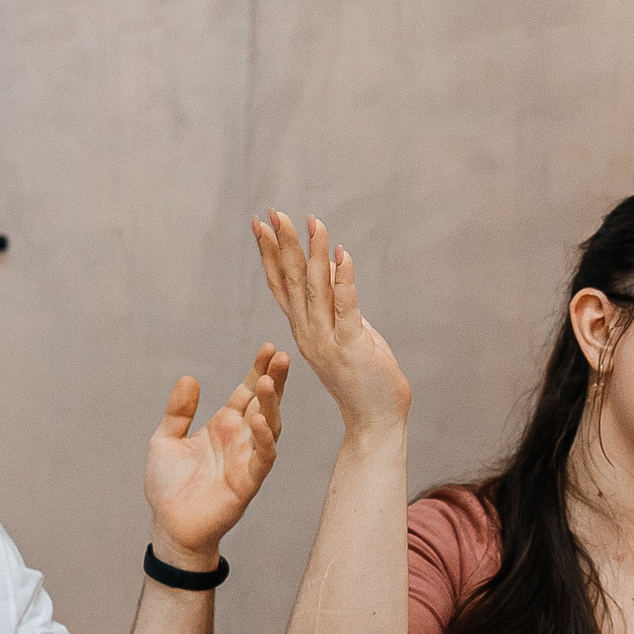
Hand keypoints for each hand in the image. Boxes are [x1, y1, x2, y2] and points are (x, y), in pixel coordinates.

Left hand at [142, 346, 287, 564]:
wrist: (169, 525)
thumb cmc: (169, 486)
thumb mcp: (164, 440)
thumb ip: (178, 412)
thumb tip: (189, 378)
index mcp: (222, 427)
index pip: (245, 392)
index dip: (258, 370)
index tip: (268, 348)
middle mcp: (239, 440)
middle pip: (263, 404)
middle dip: (273, 380)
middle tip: (281, 355)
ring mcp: (246, 460)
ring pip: (269, 427)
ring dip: (270, 405)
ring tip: (268, 381)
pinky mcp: (247, 483)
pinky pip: (263, 459)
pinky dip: (265, 440)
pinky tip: (261, 422)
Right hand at [252, 211, 408, 436]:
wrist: (374, 420)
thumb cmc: (363, 378)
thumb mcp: (346, 330)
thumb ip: (335, 300)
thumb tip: (330, 263)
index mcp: (303, 329)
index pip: (279, 285)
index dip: (268, 254)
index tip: (260, 225)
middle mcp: (307, 333)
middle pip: (289, 282)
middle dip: (281, 245)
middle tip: (271, 213)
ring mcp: (326, 340)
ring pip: (315, 289)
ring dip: (311, 253)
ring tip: (310, 222)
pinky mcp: (351, 346)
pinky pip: (346, 307)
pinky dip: (343, 279)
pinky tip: (342, 254)